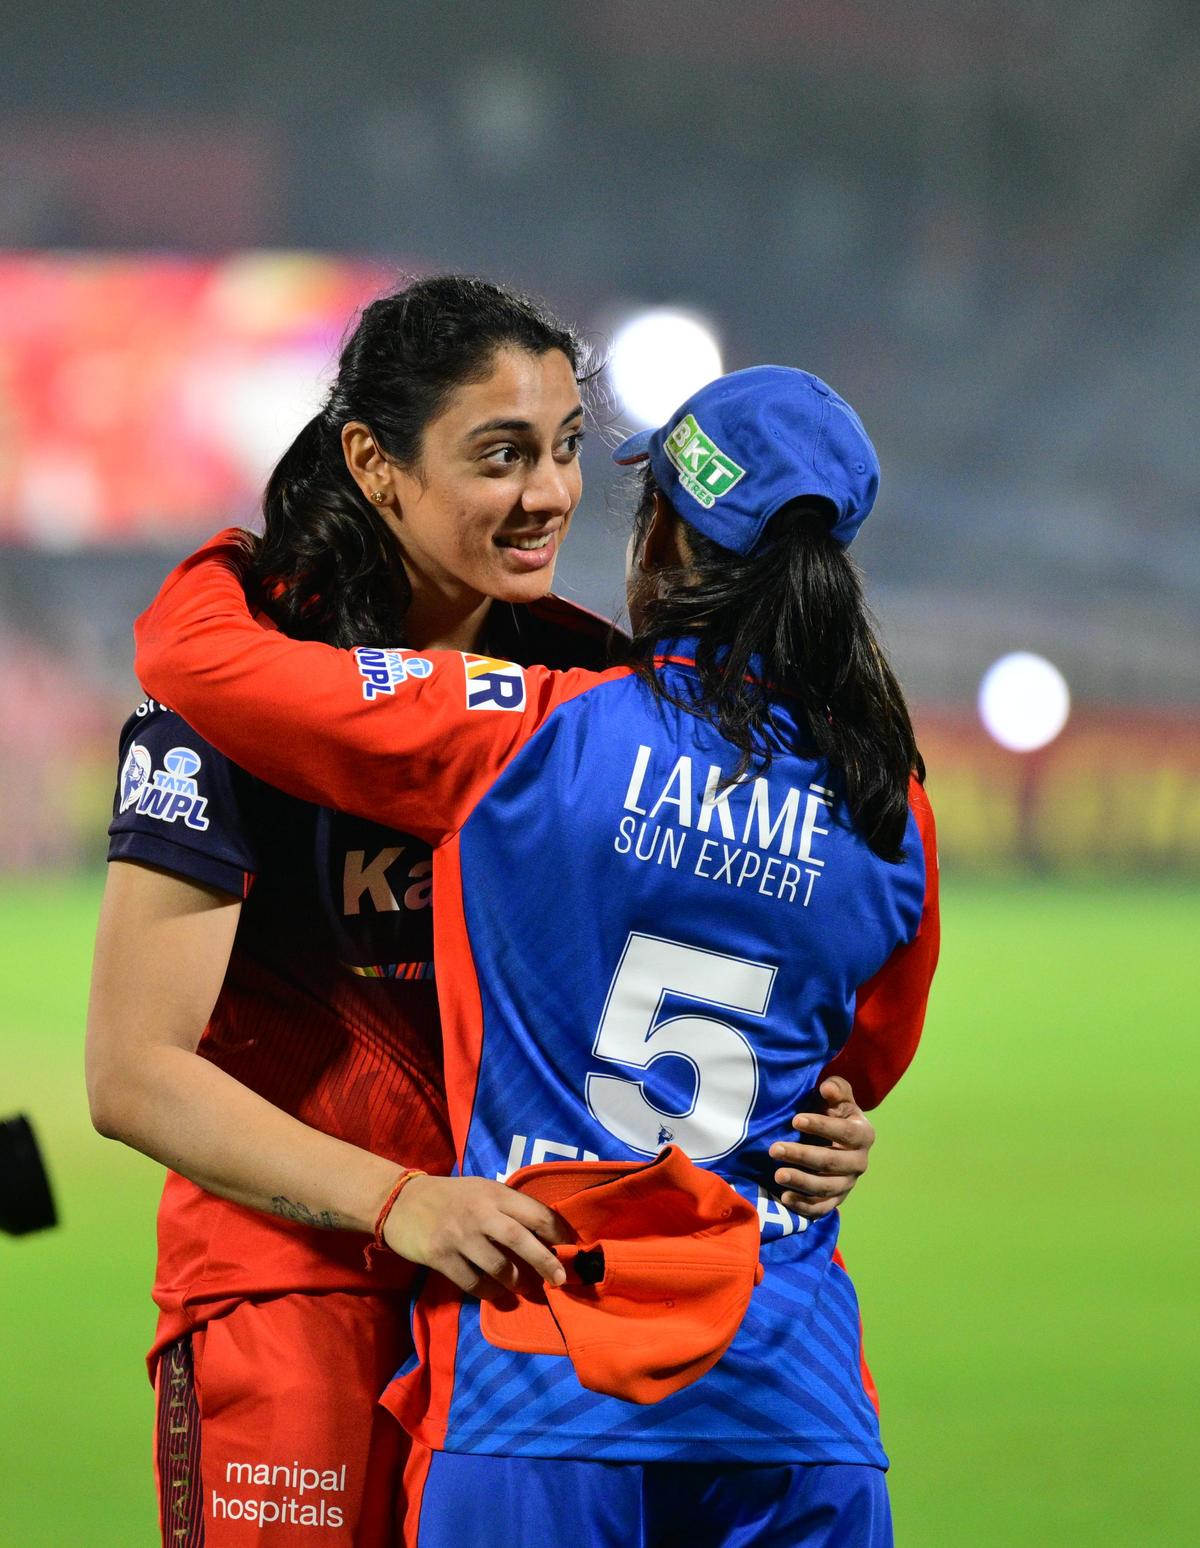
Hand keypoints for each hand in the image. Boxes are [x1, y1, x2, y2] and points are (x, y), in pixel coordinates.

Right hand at [383, 1174, 570, 1297]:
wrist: (401, 1201)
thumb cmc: (451, 1197)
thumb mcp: (482, 1190)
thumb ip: (508, 1208)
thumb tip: (545, 1235)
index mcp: (495, 1193)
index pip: (536, 1212)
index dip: (558, 1232)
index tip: (571, 1248)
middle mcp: (480, 1212)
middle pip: (521, 1240)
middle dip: (546, 1262)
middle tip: (560, 1279)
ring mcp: (460, 1235)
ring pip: (498, 1266)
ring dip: (516, 1281)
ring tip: (523, 1287)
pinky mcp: (441, 1256)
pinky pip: (473, 1282)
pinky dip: (488, 1292)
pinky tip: (496, 1294)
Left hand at [768, 1076, 875, 1218]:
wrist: (836, 1139)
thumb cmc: (834, 1113)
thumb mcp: (838, 1098)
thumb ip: (836, 1089)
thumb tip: (828, 1088)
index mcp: (863, 1134)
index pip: (845, 1132)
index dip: (821, 1126)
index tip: (795, 1120)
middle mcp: (860, 1162)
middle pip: (832, 1162)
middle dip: (802, 1156)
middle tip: (774, 1149)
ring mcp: (848, 1184)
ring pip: (826, 1187)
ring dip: (801, 1182)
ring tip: (777, 1174)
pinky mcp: (836, 1200)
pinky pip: (822, 1208)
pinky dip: (804, 1206)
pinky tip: (785, 1197)